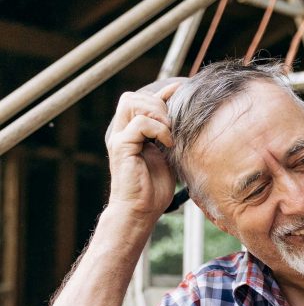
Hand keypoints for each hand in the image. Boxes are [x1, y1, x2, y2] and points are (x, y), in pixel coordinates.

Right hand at [106, 80, 184, 225]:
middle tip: (172, 127)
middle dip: (157, 104)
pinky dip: (158, 130)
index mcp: (130, 133)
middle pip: (132, 96)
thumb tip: (182, 119)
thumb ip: (169, 136)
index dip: (160, 95)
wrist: (140, 212)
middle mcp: (121, 132)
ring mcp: (119, 138)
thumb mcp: (167, 156)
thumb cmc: (153, 190)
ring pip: (132, 103)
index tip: (179, 94)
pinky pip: (140, 123)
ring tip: (169, 134)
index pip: (140, 100)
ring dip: (157, 114)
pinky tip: (168, 145)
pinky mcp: (121, 147)